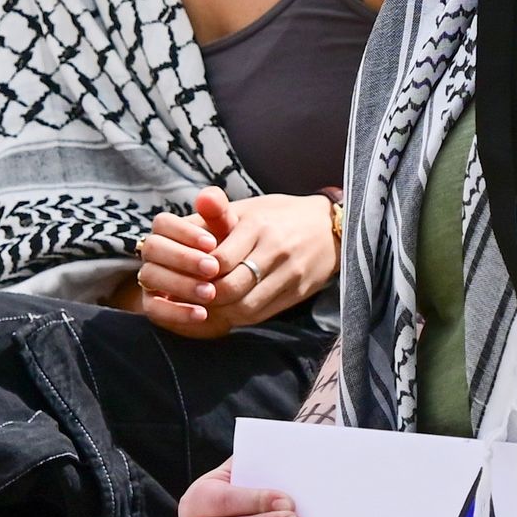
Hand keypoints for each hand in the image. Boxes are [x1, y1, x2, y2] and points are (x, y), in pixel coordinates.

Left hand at [135, 187, 337, 336]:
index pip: (218, 260)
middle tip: (192, 295)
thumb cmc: (280, 217)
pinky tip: (228, 310)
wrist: (330, 228)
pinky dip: (239, 317)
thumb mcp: (250, 208)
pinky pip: (262, 314)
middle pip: (231, 287)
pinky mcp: (298, 292)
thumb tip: (199, 200)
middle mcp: (276, 250)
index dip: (197, 273)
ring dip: (221, 311)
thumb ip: (220, 210)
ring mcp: (290, 273)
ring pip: (245, 307)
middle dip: (206, 296)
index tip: (186, 275)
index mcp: (258, 225)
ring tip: (207, 305)